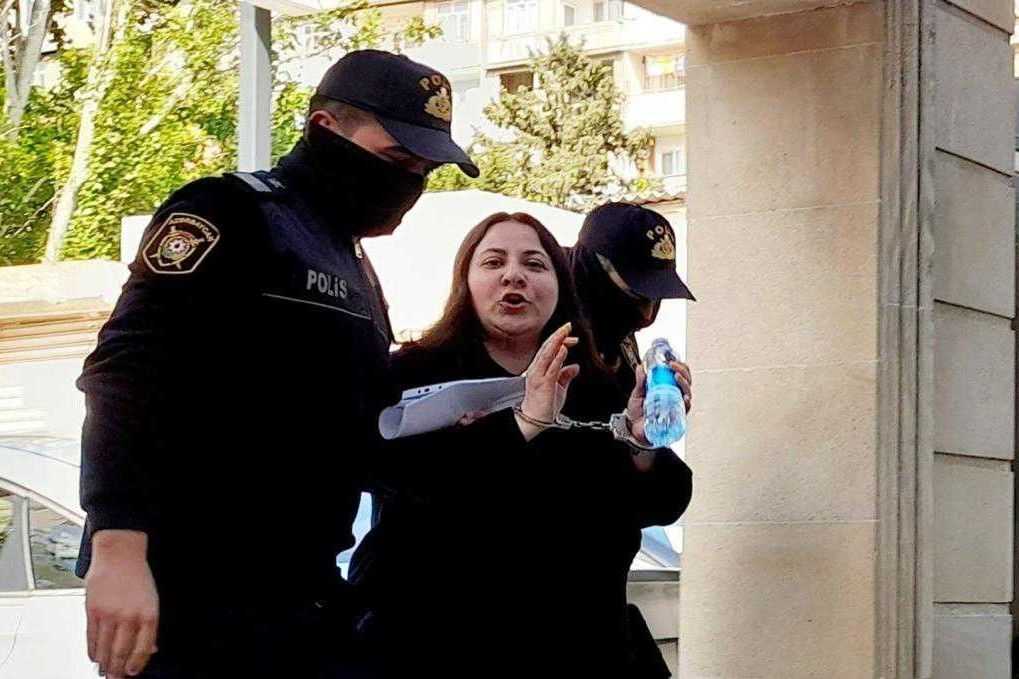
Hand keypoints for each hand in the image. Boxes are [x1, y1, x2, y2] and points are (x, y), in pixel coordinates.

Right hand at [86, 531, 158, 677]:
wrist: (119, 554)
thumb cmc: (137, 576)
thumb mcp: (152, 600)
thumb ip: (150, 627)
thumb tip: (151, 648)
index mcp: (149, 614)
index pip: (143, 649)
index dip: (137, 665)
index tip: (131, 673)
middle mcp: (129, 616)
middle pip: (121, 652)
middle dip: (117, 670)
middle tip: (114, 678)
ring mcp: (109, 614)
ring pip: (104, 648)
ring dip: (103, 664)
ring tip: (103, 672)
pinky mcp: (92, 611)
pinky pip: (91, 637)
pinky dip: (92, 651)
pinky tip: (94, 657)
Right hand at [516, 322, 580, 440]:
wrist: (534, 419)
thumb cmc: (544, 406)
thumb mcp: (559, 387)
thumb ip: (565, 375)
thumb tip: (575, 366)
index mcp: (539, 369)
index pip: (549, 350)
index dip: (560, 341)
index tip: (571, 336)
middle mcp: (536, 369)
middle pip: (547, 348)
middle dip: (558, 335)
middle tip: (567, 326)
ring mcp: (538, 375)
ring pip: (547, 354)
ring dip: (557, 342)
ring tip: (565, 332)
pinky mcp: (543, 383)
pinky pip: (551, 367)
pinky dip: (557, 357)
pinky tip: (563, 350)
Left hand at [626, 359, 692, 444]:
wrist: (635, 430)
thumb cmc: (640, 413)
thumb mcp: (638, 394)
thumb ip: (641, 381)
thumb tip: (641, 367)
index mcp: (668, 388)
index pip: (679, 374)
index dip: (679, 366)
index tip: (671, 360)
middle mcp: (675, 396)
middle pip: (686, 381)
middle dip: (683, 371)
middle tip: (673, 366)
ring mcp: (676, 406)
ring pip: (688, 393)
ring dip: (684, 383)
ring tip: (677, 376)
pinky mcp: (676, 417)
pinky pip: (685, 409)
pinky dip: (686, 402)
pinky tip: (684, 397)